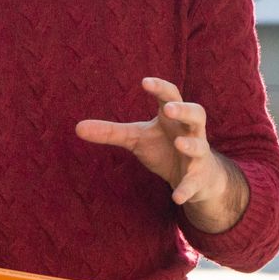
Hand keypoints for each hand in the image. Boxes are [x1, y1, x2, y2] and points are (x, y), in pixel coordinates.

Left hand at [75, 77, 248, 230]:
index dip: (160, 88)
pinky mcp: (199, 177)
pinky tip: (176, 198)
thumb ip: (110, 131)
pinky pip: (194, 182)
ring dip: (191, 145)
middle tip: (169, 108)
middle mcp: (189, 132)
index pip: (170, 97)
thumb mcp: (136, 138)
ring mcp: (198, 154)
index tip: (145, 82)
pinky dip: (186, 188)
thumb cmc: (164, 148)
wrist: (195, 177)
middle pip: (196, 114)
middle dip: (184, 110)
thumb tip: (77, 127)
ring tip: (179, 144)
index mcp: (173, 118)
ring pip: (200, 146)